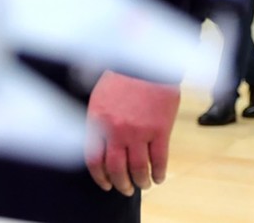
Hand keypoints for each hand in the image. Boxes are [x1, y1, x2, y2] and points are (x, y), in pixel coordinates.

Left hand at [85, 70, 180, 194]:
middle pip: (116, 168)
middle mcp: (115, 130)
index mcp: (97, 121)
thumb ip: (97, 121)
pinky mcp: (160, 130)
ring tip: (143, 185)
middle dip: (120, 183)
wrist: (144, 63)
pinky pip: (159, 160)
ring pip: (138, 168)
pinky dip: (159, 173)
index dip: (99, 176)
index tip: (105, 184)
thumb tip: (96, 144)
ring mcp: (139, 131)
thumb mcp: (98, 97)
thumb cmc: (119, 77)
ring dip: (140, 181)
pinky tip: (158, 178)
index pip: (93, 159)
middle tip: (125, 189)